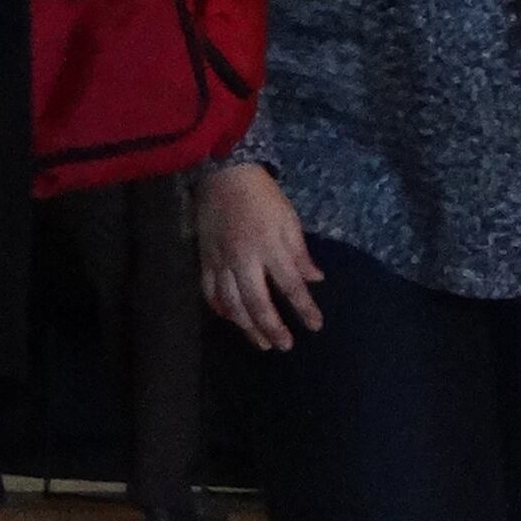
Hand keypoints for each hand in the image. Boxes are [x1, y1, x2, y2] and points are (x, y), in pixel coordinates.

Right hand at [196, 158, 324, 352]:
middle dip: (272, 327)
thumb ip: (300, 253)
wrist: (222, 175)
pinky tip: (229, 318)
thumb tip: (314, 279)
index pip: (291, 287)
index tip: (315, 325)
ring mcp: (221, 261)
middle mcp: (244, 260)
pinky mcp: (204, 258)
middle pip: (258, 303)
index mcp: (269, 248)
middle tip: (284, 346)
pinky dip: (219, 307)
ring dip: (247, 326)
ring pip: (232, 303)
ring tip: (260, 342)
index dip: (304, 308)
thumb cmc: (262, 196)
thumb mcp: (289, 220)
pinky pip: (209, 290)